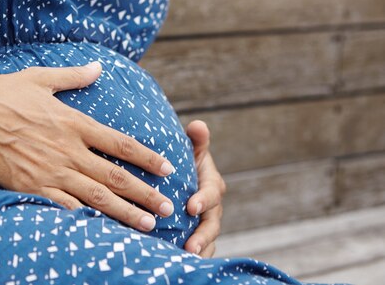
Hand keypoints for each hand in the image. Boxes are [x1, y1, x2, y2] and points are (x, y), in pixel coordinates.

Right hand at [0, 61, 176, 232]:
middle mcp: (68, 149)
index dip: (147, 157)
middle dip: (146, 193)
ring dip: (125, 211)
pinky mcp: (31, 186)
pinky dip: (86, 219)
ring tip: (148, 224)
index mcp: (74, 123)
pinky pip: (64, 207)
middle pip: (116, 176)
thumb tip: (98, 67)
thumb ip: (74, 76)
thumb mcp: (42, 78)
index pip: (121, 143)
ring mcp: (50, 170)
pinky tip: (102, 230)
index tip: (168, 168)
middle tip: (169, 207)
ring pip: (96, 196)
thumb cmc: (4, 92)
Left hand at [183, 120, 226, 256]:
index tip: (191, 206)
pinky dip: (192, 258)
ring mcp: (204, 223)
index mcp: (211, 183)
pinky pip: (198, 250)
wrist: (179, 177)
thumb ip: (196, 140)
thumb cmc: (184, 159)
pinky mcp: (195, 235)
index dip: (203, 199)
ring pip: (207, 240)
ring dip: (199, 250)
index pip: (211, 193)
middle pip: (211, 223)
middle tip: (191, 245)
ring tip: (187, 259)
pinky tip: (178, 265)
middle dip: (203, 235)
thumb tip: (198, 125)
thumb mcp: (191, 148)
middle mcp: (211, 206)